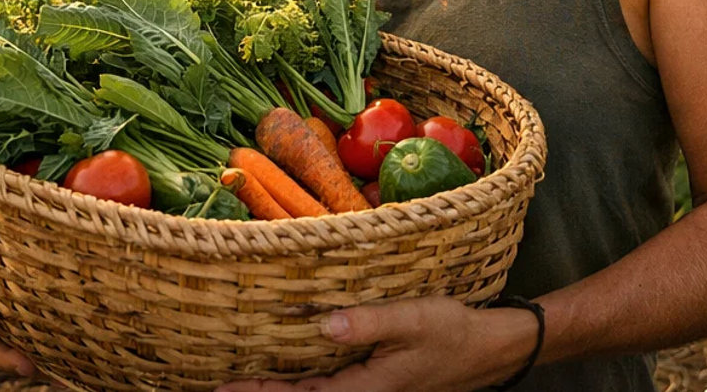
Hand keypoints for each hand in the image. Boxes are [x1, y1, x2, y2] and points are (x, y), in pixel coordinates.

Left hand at [215, 297, 538, 391]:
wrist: (487, 348)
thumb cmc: (452, 333)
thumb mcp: (412, 321)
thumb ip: (368, 324)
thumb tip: (324, 325)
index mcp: (365, 388)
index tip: (224, 390)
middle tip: (219, 387)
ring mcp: (368, 389)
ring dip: (280, 387)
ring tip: (242, 379)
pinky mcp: (373, 380)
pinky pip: (327, 384)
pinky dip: (302, 379)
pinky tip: (288, 367)